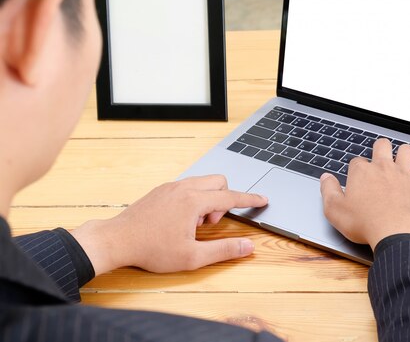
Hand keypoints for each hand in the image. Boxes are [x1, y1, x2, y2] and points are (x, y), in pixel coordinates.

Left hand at [71, 175, 267, 274]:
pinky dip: (193, 199)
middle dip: (223, 200)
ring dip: (207, 200)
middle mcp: (183, 188)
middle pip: (218, 182)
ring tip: (193, 225)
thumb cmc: (150, 250)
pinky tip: (180, 221)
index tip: (262, 199)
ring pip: (202, 183)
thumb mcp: (192, 257)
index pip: (231, 196)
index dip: (249, 199)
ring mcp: (170, 187)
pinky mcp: (161, 190)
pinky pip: (187, 186)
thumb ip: (224, 250)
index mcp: (193, 202)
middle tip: (210, 224)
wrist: (116, 241)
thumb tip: (247, 247)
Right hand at [320, 138, 409, 249]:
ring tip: (399, 163)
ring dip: (402, 154)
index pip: (356, 161)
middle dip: (380, 149)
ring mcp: (403, 173)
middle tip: (379, 161)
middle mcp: (382, 167)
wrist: (396, 232)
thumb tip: (325, 178)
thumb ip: (328, 190)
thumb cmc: (365, 223)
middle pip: (381, 145)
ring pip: (405, 150)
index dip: (356, 170)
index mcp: (361, 172)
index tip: (357, 180)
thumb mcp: (335, 210)